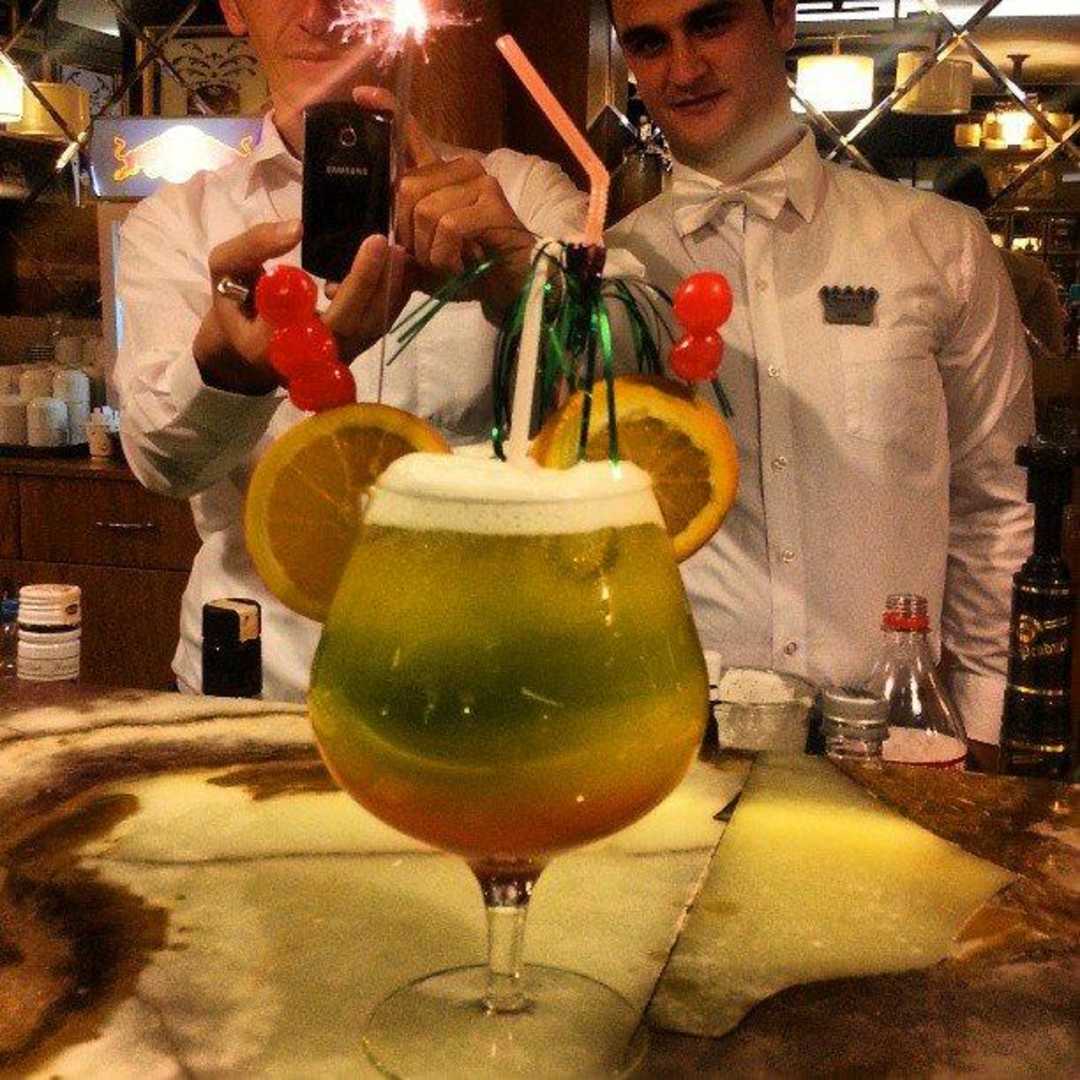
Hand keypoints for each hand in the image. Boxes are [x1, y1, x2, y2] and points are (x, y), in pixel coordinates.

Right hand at [196, 222, 410, 394]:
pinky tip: (397, 270)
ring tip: (398, 252)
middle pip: (350, 323)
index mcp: (272, 342)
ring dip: (388, 290)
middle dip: (371, 281)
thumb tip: (297, 228)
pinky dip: (390, 299)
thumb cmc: (234, 305)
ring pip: (369, 329)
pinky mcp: (349, 353)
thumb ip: (253, 246)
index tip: (366, 244)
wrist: (243, 350)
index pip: (316, 313)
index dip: (348, 284)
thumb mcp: (225, 269)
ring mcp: (332, 359)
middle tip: (383, 241)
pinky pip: (374, 328)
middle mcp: (307, 359)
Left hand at [353, 87, 536, 320]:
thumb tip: (364, 251)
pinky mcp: (491, 202)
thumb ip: (399, 244)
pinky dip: (446, 255)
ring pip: (425, 210)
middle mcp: (461, 169)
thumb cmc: (469, 272)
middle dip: (406, 233)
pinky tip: (459, 266)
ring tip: (448, 264)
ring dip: (428, 250)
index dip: (387, 111)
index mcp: (442, 177)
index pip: (410, 136)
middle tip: (427, 258)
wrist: (512, 288)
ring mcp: (479, 182)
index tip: (360, 94)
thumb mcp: (423, 256)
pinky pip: (448, 226)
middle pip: (406, 188)